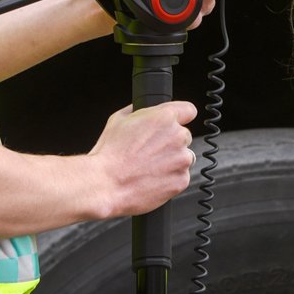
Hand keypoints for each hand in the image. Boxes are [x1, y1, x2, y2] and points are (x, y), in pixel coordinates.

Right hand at [89, 99, 197, 217]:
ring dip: (172, 161)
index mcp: (164, 117)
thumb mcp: (117, 120)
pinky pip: (181, 176)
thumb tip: (141, 109)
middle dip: (171, 143)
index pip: (189, 110)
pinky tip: (151, 179)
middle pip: (184, 136)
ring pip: (184, 157)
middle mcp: (177, 136)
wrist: (105, 184)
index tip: (176, 123)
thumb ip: (137, 111)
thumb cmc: (109, 154)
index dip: (181, 117)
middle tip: (150, 152)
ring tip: (149, 167)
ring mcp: (182, 159)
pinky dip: (170, 178)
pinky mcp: (182, 179)